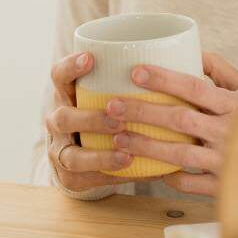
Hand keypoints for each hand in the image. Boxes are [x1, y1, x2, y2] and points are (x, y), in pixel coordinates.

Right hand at [44, 51, 136, 191]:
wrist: (81, 156)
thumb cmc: (102, 114)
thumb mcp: (102, 94)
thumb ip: (125, 80)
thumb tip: (180, 59)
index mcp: (65, 95)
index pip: (59, 76)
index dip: (71, 67)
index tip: (91, 58)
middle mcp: (57, 121)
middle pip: (63, 117)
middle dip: (91, 119)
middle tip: (118, 119)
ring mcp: (60, 151)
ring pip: (73, 156)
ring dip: (101, 155)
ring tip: (127, 155)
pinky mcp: (71, 177)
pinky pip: (90, 179)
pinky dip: (114, 176)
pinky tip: (138, 172)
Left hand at [105, 51, 237, 196]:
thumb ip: (223, 71)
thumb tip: (194, 51)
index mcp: (236, 105)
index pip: (194, 87)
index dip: (164, 79)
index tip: (135, 71)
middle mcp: (230, 133)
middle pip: (179, 120)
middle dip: (142, 112)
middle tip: (112, 106)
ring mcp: (226, 163)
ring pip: (178, 154)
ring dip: (145, 145)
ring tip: (118, 138)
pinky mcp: (225, 188)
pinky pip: (190, 184)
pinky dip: (169, 176)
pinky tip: (150, 168)